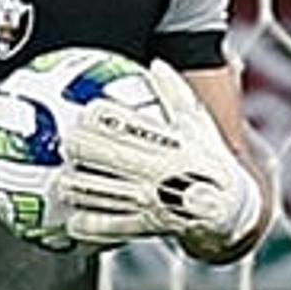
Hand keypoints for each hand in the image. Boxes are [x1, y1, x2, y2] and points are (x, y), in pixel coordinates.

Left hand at [59, 60, 266, 253]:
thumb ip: (176, 94)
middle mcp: (155, 172)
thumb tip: (157, 63)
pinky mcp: (145, 226)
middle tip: (64, 143)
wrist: (229, 208)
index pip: (125, 126)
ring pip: (101, 192)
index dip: (101, 119)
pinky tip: (71, 222)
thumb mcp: (198, 123)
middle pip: (104, 156)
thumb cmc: (210, 160)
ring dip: (76, 187)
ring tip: (61, 182)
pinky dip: (88, 225)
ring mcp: (149, 201)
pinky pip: (110, 226)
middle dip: (79, 149)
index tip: (86, 113)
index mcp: (167, 144)